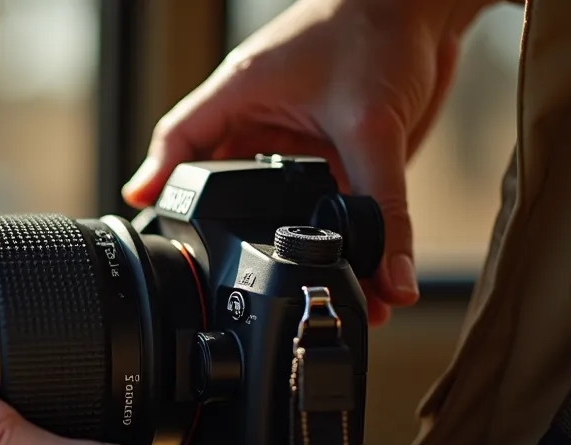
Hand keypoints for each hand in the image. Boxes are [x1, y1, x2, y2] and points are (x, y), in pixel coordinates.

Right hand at [122, 0, 492, 326]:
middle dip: (238, 238)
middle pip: (229, 189)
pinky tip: (356, 272)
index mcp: (240, 95)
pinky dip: (340, 240)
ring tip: (313, 291)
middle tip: (240, 281)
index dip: (159, 181)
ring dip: (297, 245)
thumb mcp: (371, 124)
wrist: (427, 9)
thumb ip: (382, 208)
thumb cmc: (377, 28)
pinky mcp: (336, 158)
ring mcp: (297, 144)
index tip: (144, 215)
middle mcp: (260, 123)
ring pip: (282, 208)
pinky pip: (328, 209)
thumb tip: (393, 281)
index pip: (181, 142)